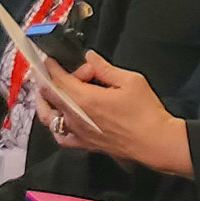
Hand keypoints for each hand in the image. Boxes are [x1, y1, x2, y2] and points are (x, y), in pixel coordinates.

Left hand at [33, 52, 191, 176]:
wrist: (155, 142)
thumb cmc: (146, 112)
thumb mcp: (131, 81)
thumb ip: (105, 68)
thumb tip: (90, 57)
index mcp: (85, 98)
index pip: (59, 79)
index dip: (52, 67)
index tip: (50, 59)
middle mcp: (76, 116)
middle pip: (51, 95)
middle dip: (49, 79)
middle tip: (57, 71)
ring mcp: (78, 131)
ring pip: (49, 116)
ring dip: (44, 101)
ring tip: (44, 93)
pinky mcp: (85, 143)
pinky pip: (61, 136)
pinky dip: (55, 126)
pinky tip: (59, 119)